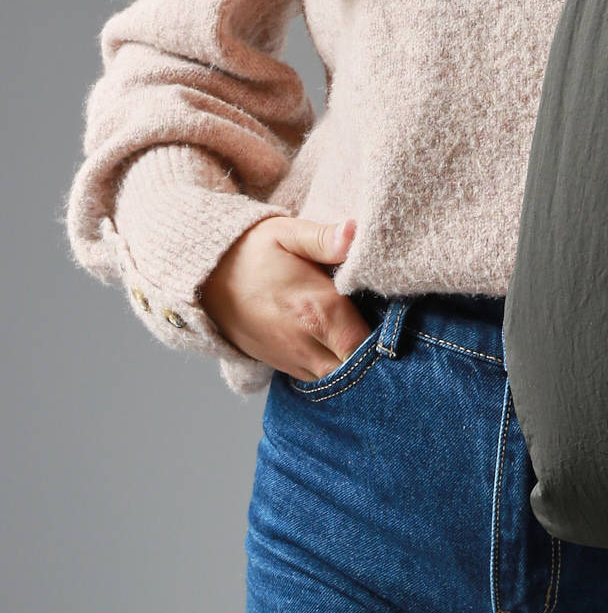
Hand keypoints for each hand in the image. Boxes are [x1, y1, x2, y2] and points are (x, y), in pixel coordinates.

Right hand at [199, 215, 373, 380]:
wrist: (202, 277)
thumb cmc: (249, 251)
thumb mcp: (286, 234)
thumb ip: (324, 238)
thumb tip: (355, 232)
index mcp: (318, 311)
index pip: (368, 344)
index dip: (389, 340)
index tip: (401, 324)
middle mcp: (306, 343)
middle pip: (356, 370)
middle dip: (376, 359)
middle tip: (390, 337)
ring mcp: (292, 359)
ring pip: (337, 380)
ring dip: (355, 368)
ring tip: (368, 344)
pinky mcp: (282, 365)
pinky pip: (317, 380)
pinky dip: (334, 372)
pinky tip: (342, 351)